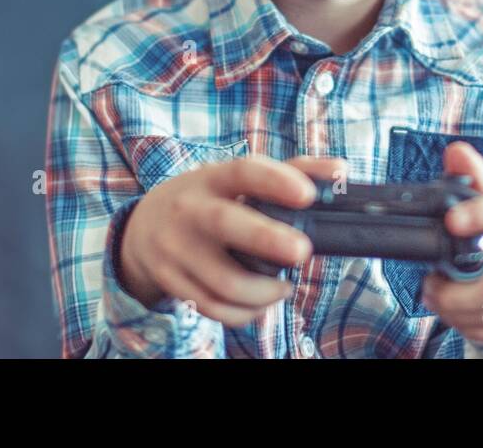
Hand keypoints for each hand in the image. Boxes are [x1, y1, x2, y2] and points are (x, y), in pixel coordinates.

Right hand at [119, 153, 346, 326]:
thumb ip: (291, 171)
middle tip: (301, 251)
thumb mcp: (235, 179)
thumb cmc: (206, 199)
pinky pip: (213, 308)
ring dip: (264, 292)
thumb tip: (341, 170)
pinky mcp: (170, 280)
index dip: (275, 181)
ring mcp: (176, 248)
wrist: (141, 227)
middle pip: (225, 224)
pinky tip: (262, 302)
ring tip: (285, 286)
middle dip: (266, 239)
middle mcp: (189, 210)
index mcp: (212, 179)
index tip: (306, 194)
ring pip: (224, 281)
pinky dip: (246, 312)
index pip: (243, 173)